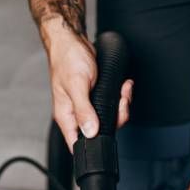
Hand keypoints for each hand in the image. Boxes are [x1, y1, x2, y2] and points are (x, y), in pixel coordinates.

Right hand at [41, 17, 131, 149]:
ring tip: (123, 91)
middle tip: (120, 103)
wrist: (72, 40)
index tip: (107, 140)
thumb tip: (90, 132)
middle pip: (99, 133)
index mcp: (66, 116)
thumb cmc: (68, 59)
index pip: (77, 144)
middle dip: (116, 119)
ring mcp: (86, 106)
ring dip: (121, 106)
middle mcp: (76, 114)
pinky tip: (123, 87)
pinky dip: (120, 97)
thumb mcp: (77, 85)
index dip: (92, 148)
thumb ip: (83, 110)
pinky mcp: (95, 97)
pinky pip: (111, 105)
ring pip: (108, 119)